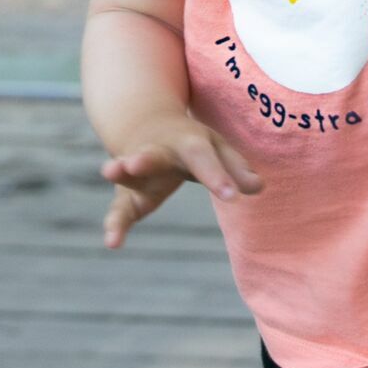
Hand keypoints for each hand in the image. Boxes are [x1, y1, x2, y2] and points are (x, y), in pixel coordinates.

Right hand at [100, 116, 262, 248]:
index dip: (217, 176)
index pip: (202, 158)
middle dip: (145, 159)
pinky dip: (115, 225)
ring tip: (109, 171)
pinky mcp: (126, 194)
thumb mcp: (215, 147)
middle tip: (135, 162)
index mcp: (187, 142)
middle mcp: (158, 153)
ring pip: (127, 174)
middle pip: (153, 156)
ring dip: (119, 173)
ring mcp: (137, 172)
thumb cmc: (191, 143)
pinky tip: (112, 243)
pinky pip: (119, 210)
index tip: (232, 196)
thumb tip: (258, 187)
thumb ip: (235, 167)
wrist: (146, 125)